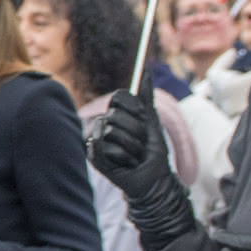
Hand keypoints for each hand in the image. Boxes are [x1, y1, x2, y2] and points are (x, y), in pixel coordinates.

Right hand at [86, 76, 170, 201]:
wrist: (156, 179)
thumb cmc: (154, 151)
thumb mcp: (152, 121)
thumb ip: (147, 97)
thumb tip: (147, 72)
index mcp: (116, 114)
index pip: (119, 97)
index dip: (135, 109)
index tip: (144, 120)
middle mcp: (103, 125)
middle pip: (115, 115)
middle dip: (136, 132)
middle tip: (141, 144)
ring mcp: (97, 141)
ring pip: (111, 132)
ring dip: (132, 147)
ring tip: (135, 157)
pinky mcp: (95, 158)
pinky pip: (101, 147)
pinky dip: (120, 155)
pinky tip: (126, 163)